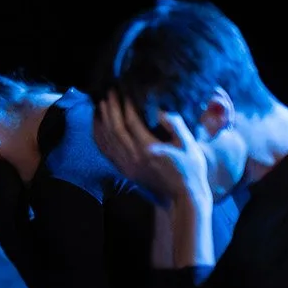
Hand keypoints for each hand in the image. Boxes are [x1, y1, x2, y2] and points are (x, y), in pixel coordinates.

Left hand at [94, 92, 210, 208]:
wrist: (183, 197)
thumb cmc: (190, 168)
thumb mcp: (188, 144)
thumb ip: (174, 124)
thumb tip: (159, 109)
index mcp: (150, 148)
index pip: (131, 121)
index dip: (126, 104)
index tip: (125, 90)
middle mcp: (134, 157)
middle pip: (115, 128)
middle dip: (111, 108)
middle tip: (109, 91)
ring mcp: (127, 166)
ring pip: (107, 139)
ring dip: (102, 120)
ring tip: (101, 103)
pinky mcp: (124, 171)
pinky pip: (106, 152)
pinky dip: (99, 136)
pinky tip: (97, 125)